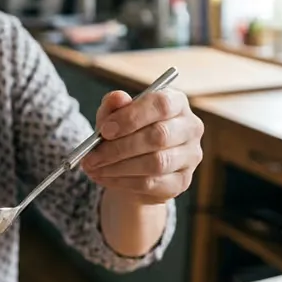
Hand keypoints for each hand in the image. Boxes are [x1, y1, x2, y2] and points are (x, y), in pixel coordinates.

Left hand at [80, 88, 203, 205]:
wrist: (135, 167)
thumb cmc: (126, 133)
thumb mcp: (114, 116)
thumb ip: (113, 105)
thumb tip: (118, 98)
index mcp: (176, 102)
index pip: (161, 104)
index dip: (131, 117)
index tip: (104, 130)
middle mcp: (190, 127)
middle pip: (159, 136)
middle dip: (119, 147)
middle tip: (91, 156)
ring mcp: (190, 156)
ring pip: (156, 163)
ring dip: (118, 167)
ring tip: (93, 168)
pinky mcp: (182, 181)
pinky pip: (152, 183)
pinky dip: (122, 181)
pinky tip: (104, 178)